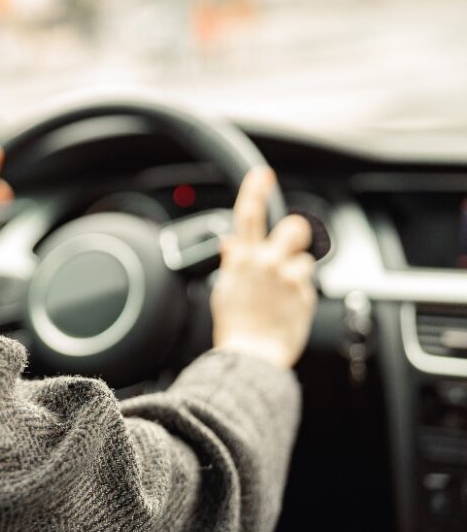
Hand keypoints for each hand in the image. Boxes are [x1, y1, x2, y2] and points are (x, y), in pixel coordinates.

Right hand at [210, 167, 316, 368]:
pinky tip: (287, 310)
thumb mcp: (224, 290)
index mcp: (243, 259)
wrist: (250, 356)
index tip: (262, 175)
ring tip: (283, 295)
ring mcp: (288, 279)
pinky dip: (300, 296)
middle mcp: (266, 263)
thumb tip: (232, 244)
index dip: (255, 191)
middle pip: (293, 227)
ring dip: (296, 274)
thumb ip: (232, 263)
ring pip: (304, 261)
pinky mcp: (306, 295)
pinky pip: (308, 287)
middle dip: (296, 232)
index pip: (248, 215)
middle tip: (291, 245)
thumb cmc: (234, 326)